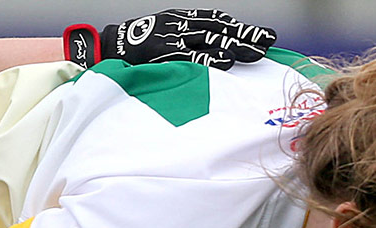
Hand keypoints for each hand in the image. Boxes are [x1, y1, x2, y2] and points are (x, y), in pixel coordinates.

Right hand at [68, 9, 275, 69]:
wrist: (106, 47)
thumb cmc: (135, 45)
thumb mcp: (161, 33)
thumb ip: (184, 39)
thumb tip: (212, 48)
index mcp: (179, 18)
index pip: (215, 20)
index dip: (238, 27)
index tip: (259, 34)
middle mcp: (178, 25)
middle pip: (219, 28)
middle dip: (245, 35)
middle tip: (269, 40)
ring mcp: (171, 39)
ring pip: (210, 40)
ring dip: (235, 45)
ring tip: (257, 52)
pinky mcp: (163, 54)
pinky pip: (190, 56)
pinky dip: (209, 59)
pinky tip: (226, 62)